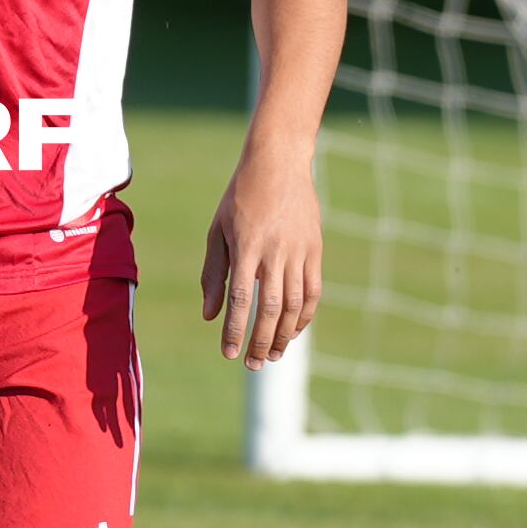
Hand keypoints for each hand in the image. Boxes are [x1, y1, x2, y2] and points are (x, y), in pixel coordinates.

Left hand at [199, 139, 321, 364]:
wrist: (279, 163)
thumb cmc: (240, 197)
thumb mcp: (218, 231)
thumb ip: (214, 274)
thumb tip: (210, 316)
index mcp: (246, 247)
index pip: (239, 299)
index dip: (234, 330)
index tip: (228, 353)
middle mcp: (275, 252)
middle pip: (271, 309)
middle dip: (260, 341)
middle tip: (251, 364)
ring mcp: (299, 251)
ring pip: (295, 305)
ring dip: (284, 335)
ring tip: (272, 355)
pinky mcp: (315, 250)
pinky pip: (313, 291)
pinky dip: (304, 316)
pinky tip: (293, 331)